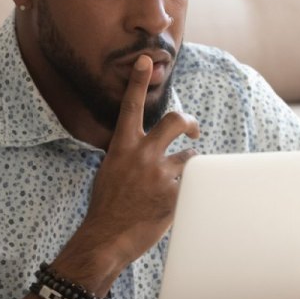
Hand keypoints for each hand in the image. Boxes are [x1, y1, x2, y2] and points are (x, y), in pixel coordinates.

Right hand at [55, 55, 199, 290]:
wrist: (106, 238)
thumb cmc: (107, 208)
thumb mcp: (110, 172)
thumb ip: (129, 156)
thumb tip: (147, 150)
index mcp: (122, 147)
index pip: (131, 107)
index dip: (138, 81)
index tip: (146, 59)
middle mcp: (142, 155)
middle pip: (175, 121)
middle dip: (188, 122)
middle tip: (193, 131)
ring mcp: (160, 174)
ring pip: (189, 160)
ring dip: (187, 171)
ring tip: (174, 188)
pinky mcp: (175, 195)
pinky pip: (193, 186)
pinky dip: (188, 195)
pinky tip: (174, 208)